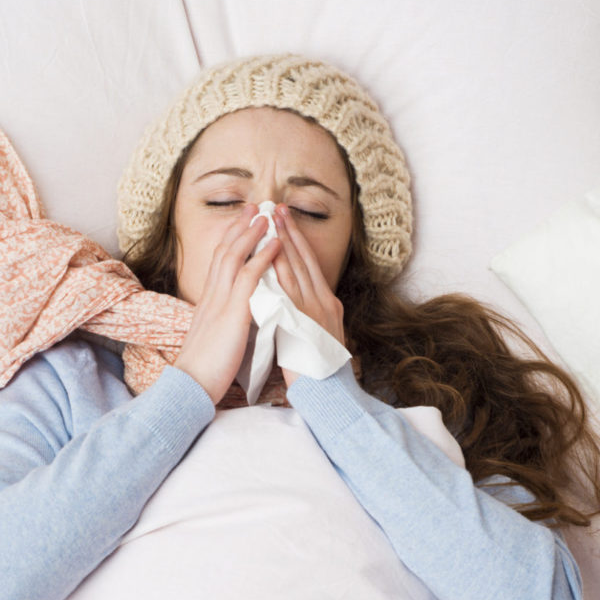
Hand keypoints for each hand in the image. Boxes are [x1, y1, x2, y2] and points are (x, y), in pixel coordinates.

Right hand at [173, 203, 281, 404]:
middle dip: (240, 227)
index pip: (219, 261)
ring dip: (252, 234)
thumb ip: (224, 320)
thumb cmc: (205, 368)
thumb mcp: (214, 337)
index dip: (231, 240)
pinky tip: (275, 246)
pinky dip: (262, 259)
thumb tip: (237, 313)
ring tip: (266, 216)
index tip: (243, 223)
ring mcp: (220, 302)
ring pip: (234, 258)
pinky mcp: (231, 314)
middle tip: (255, 207)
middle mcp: (212, 296)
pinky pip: (248, 278)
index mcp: (208, 301)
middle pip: (225, 251)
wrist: (191, 385)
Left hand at [271, 204, 346, 388]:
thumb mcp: (318, 336)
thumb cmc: (319, 371)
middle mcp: (325, 302)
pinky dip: (280, 269)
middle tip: (276, 207)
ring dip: (283, 241)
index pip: (310, 265)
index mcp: (328, 304)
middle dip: (290, 231)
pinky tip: (269, 254)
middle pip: (305, 259)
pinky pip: (290, 290)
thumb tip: (292, 302)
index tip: (284, 221)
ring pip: (297, 268)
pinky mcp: (305, 321)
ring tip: (271, 220)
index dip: (297, 241)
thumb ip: (306, 315)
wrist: (330, 393)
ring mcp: (316, 310)